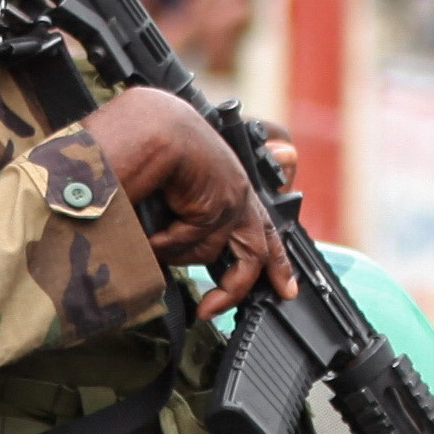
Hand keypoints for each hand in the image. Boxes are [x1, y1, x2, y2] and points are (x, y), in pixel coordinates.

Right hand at [85, 88, 291, 303]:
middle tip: (210, 310)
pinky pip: (192, 242)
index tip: (286, 290)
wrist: (150, 123)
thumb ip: (182, 218)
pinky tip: (148, 230)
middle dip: (235, 287)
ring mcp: (232, 198)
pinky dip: (165, 244)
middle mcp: (239, 192)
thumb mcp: (176, 188)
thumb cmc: (155, 148)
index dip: (277, 263)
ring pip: (209, 252)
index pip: (264, 229)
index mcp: (231, 187)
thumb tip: (166, 255)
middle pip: (255, 253)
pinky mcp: (220, 202)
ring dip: (174, 254)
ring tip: (147, 241)